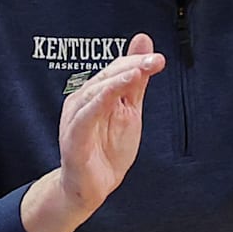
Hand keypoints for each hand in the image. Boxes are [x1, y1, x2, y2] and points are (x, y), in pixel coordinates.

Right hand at [23, 34, 164, 231]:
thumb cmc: (107, 149)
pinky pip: (85, 117)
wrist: (93, 188)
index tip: (158, 58)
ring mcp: (76, 119)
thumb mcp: (129, 111)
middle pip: (107, 76)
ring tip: (138, 72)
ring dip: (117, 80)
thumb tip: (144, 43)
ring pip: (95, 92)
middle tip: (154, 61)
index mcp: (95, 93)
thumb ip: (136, 80)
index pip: (116, 69)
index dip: (136, 60)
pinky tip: (114, 94)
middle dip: (131, 66)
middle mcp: (82, 101)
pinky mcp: (74, 138)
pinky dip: (99, 102)